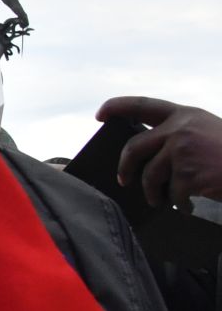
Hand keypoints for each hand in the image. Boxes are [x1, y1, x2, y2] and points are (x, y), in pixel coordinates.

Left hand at [98, 96, 221, 208]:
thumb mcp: (209, 133)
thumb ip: (180, 136)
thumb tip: (145, 156)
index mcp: (186, 115)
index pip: (143, 105)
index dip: (118, 106)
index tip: (101, 114)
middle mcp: (180, 128)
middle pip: (134, 147)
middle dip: (125, 166)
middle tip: (123, 178)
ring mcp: (182, 150)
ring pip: (150, 176)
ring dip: (152, 192)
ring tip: (158, 199)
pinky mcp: (188, 174)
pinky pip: (172, 194)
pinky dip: (179, 203)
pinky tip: (189, 206)